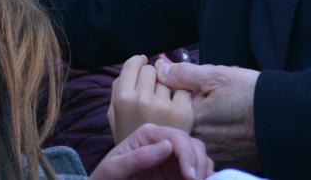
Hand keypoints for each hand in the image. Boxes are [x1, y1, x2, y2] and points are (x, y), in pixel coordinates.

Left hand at [92, 123, 213, 179]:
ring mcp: (172, 155)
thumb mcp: (114, 169)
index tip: (190, 177)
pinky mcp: (177, 169)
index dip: (188, 155)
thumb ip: (138, 157)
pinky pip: (199, 167)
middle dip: (198, 163)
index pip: (176, 137)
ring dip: (203, 168)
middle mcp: (164, 140)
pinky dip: (204, 174)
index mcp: (148, 134)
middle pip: (192, 143)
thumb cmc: (106, 178)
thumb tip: (168, 145)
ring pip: (199, 153)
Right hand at [110, 55, 194, 142]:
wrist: (149, 165)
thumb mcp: (114, 115)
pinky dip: (181, 96)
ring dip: (167, 86)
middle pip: (152, 70)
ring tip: (163, 103)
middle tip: (152, 89)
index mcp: (123, 99)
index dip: (139, 62)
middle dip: (153, 76)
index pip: (133, 64)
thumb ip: (118, 89)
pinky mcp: (182, 112)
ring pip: (168, 79)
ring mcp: (163, 106)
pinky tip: (176, 107)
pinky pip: (183, 90)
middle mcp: (142, 100)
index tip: (143, 63)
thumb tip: (135, 64)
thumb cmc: (130, 136)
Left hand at [157, 62, 259, 170]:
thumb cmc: (251, 95)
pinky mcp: (228, 162)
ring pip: (198, 138)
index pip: (170, 108)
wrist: (284, 119)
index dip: (179, 95)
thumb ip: (184, 74)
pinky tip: (231, 129)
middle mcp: (198, 142)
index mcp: (191, 119)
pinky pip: (213, 150)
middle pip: (183, 125)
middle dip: (192, 112)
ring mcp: (213, 155)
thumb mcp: (217, 76)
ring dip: (204, 127)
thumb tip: (160, 71)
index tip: (195, 91)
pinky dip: (217, 139)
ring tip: (225, 116)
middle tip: (216, 103)